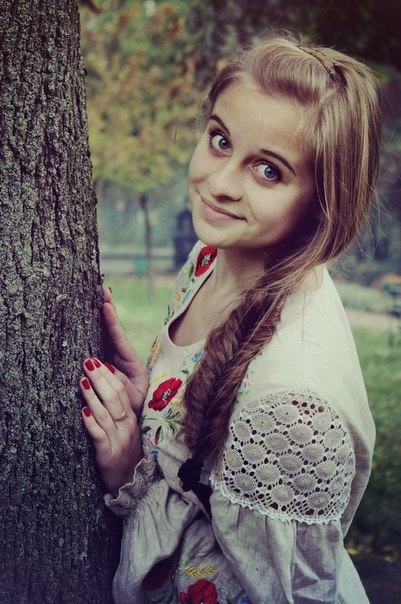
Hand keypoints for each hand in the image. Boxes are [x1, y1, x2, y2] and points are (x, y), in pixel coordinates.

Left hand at [80, 357, 142, 493]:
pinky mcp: (109, 455)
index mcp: (131, 418)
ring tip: (82, 381)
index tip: (98, 360)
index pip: (122, 391)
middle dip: (100, 379)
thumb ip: (117, 409)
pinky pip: (100, 436)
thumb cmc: (123, 452)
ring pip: (106, 414)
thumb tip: (105, 384)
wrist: (130, 483)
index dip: (110, 375)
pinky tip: (82, 412)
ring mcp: (119, 440)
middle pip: (115, 398)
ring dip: (93, 396)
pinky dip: (91, 423)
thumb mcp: (124, 429)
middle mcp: (127, 427)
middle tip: (88, 362)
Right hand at [102, 288, 147, 417]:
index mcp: (129, 360)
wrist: (132, 415)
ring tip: (101, 293)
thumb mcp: (133, 395)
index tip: (106, 304)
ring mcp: (110, 355)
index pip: (119, 336)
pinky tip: (93, 313)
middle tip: (104, 288)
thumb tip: (103, 365)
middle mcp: (119, 354)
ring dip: (103, 313)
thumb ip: (121, 383)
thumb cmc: (134, 405)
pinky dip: (96, 327)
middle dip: (109, 308)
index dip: (112, 321)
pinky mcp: (102, 362)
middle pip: (112, 327)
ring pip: (104, 332)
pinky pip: (98, 341)